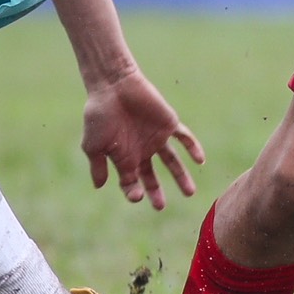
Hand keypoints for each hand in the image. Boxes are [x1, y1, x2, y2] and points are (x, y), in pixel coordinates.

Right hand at [82, 68, 204, 208]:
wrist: (113, 86)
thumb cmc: (99, 115)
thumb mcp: (93, 144)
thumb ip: (98, 166)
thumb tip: (99, 187)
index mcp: (124, 157)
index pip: (131, 182)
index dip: (134, 192)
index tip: (137, 196)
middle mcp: (142, 150)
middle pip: (152, 176)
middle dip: (156, 191)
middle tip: (160, 206)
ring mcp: (156, 138)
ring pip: (172, 161)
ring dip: (181, 176)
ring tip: (190, 193)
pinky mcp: (168, 124)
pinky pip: (184, 138)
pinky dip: (193, 148)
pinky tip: (200, 161)